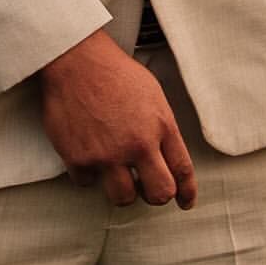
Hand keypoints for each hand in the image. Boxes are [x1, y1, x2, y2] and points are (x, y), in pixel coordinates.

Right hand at [38, 29, 196, 208]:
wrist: (78, 62)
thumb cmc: (116, 72)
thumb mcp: (152, 94)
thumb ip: (160, 126)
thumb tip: (164, 154)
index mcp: (161, 125)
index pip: (182, 169)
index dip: (187, 191)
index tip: (186, 202)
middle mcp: (138, 144)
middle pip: (159, 194)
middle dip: (156, 196)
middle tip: (148, 190)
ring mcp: (108, 155)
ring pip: (124, 198)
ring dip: (123, 190)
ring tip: (118, 173)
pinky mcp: (79, 160)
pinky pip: (88, 183)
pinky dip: (89, 174)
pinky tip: (89, 155)